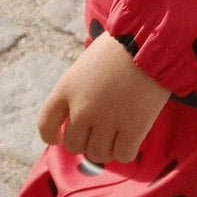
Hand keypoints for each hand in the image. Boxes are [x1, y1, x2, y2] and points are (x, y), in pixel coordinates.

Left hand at [37, 32, 170, 163]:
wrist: (151, 41)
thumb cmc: (120, 47)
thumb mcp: (85, 65)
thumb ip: (77, 91)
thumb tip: (79, 118)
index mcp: (66, 89)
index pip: (45, 125)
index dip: (52, 136)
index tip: (60, 137)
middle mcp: (82, 109)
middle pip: (74, 145)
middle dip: (86, 141)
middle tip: (101, 131)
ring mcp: (107, 121)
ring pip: (98, 154)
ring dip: (107, 148)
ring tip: (118, 135)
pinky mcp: (133, 129)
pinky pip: (123, 155)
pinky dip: (127, 150)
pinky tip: (132, 137)